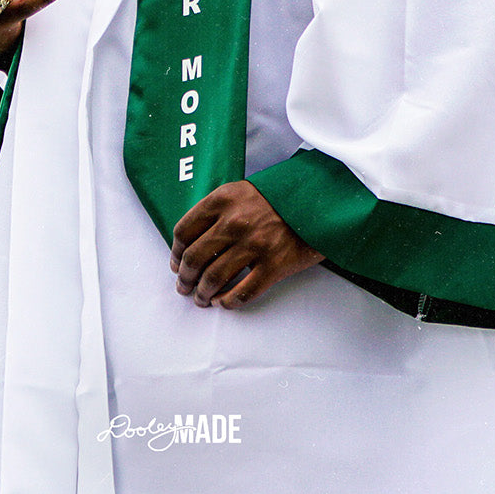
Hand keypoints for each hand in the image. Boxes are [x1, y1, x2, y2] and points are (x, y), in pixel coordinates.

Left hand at [170, 181, 323, 308]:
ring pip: (214, 278)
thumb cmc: (278, 198)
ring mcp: (255, 245)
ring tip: (201, 298)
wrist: (319, 202)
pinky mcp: (274, 265)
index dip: (175, 252)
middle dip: (185, 278)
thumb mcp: (242, 191)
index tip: (176, 262)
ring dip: (202, 293)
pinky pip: (242, 292)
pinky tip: (223, 302)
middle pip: (194, 258)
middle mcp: (235, 222)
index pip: (184, 230)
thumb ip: (217, 210)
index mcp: (223, 200)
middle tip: (184, 286)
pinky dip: (228, 302)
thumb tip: (193, 241)